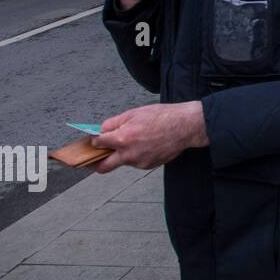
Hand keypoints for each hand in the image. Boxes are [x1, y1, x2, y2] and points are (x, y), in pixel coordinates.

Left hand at [90, 100, 207, 172]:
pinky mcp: (149, 165)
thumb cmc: (163, 116)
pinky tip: (148, 144)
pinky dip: (137, 155)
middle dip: (95, 164)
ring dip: (123, 154)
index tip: (95, 141)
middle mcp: (129, 154)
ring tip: (137, 140)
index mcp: (123, 138)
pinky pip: (137, 162)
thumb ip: (114, 123)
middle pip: (103, 167)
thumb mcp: (134, 113)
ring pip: (123, 161)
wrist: (186, 126)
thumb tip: (101, 130)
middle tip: (93, 159)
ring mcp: (139, 162)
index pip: (98, 144)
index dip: (95, 141)